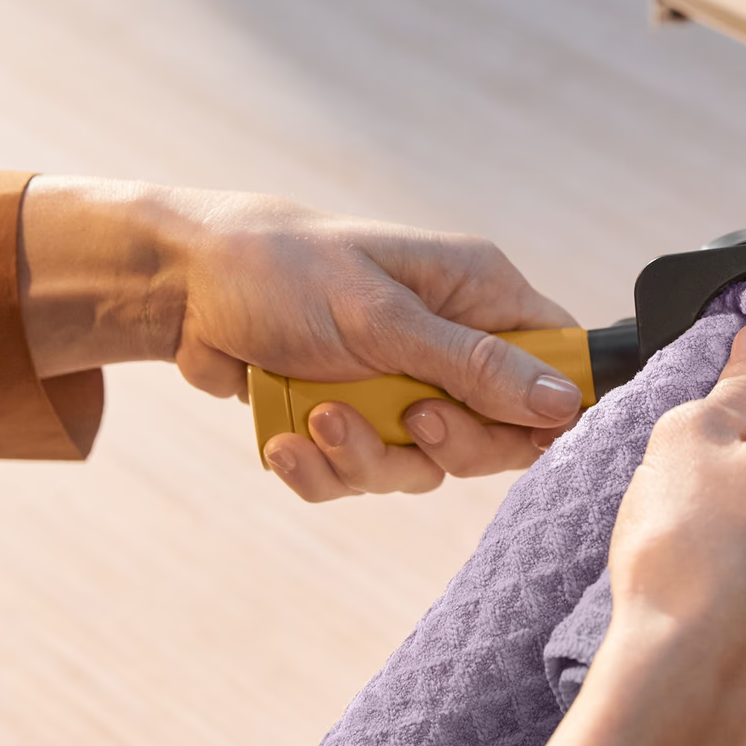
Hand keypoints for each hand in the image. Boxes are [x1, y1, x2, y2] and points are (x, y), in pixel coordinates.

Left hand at [18, 176, 582, 498]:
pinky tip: (287, 442)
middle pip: (498, 433)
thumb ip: (473, 365)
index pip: (555, 360)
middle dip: (447, 442)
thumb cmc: (283, 270)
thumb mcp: (383, 317)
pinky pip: (364, 475)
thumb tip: (562, 401)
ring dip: (368, 457)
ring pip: (425, 465)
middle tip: (410, 419)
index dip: (547, 408)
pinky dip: (323, 469)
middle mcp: (450, 343)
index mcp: (477, 294)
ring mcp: (403, 387)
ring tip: (321, 420)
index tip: (517, 434)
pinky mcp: (356, 421)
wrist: (183, 289)